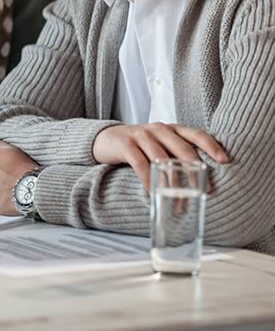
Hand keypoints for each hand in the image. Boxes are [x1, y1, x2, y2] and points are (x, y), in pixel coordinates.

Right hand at [92, 122, 228, 188]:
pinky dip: (148, 179)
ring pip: (162, 158)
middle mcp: (158, 129)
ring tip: (178, 201)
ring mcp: (141, 135)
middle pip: (181, 148)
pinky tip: (153, 192)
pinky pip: (140, 163)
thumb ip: (176, 153)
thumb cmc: (138, 146)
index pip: (195, 133)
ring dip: (171, 183)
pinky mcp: (125, 144)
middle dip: (194, 171)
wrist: (106, 139)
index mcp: (171, 129)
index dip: (211, 145)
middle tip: (203, 191)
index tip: (224, 160)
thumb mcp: (159, 145)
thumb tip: (203, 179)